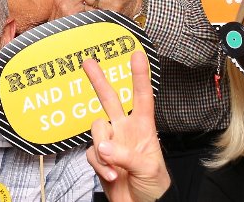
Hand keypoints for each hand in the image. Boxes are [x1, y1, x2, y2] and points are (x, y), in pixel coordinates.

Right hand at [84, 54, 169, 201]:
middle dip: (99, 80)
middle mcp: (125, 131)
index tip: (137, 55)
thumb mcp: (149, 168)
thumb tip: (103, 145)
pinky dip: (99, 165)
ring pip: (96, 129)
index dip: (140, 76)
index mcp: (144, 128)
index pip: (142, 97)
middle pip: (110, 100)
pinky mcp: (99, 158)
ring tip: (114, 167)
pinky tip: (111, 176)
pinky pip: (91, 153)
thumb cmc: (155, 187)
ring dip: (103, 149)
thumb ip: (126, 154)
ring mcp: (111, 144)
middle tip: (88, 62)